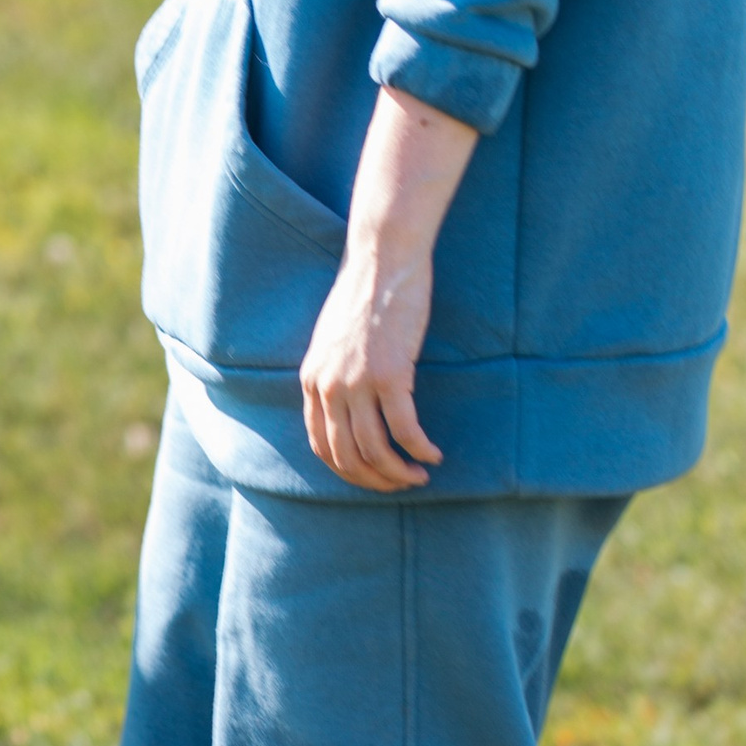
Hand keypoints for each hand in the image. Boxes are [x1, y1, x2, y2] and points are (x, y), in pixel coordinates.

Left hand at [299, 87, 478, 490]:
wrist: (382, 262)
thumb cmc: (364, 297)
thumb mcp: (333, 341)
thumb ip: (334, 374)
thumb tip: (348, 406)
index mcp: (312, 380)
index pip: (320, 444)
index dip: (347, 469)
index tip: (371, 477)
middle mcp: (328, 386)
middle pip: (346, 455)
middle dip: (374, 479)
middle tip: (400, 484)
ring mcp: (357, 382)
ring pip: (375, 449)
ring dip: (399, 471)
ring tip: (419, 475)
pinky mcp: (390, 374)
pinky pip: (405, 430)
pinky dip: (420, 449)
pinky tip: (433, 454)